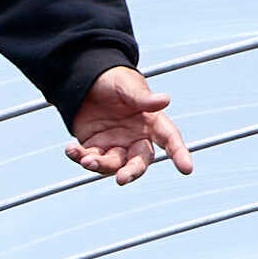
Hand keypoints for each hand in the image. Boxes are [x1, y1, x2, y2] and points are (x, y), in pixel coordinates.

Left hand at [63, 66, 190, 182]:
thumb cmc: (114, 80)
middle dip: (132, 172)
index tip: (187, 169)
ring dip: (100, 165)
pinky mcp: (94, 146)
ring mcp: (115, 145)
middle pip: (139, 161)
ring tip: (87, 160)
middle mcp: (136, 138)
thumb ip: (143, 97)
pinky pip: (89, 157)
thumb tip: (164, 100)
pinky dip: (79, 156)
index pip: (170, 139)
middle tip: (122, 179)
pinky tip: (71, 150)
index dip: (179, 153)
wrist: (87, 79)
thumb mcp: (128, 85)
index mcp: (151, 122)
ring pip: (113, 164)